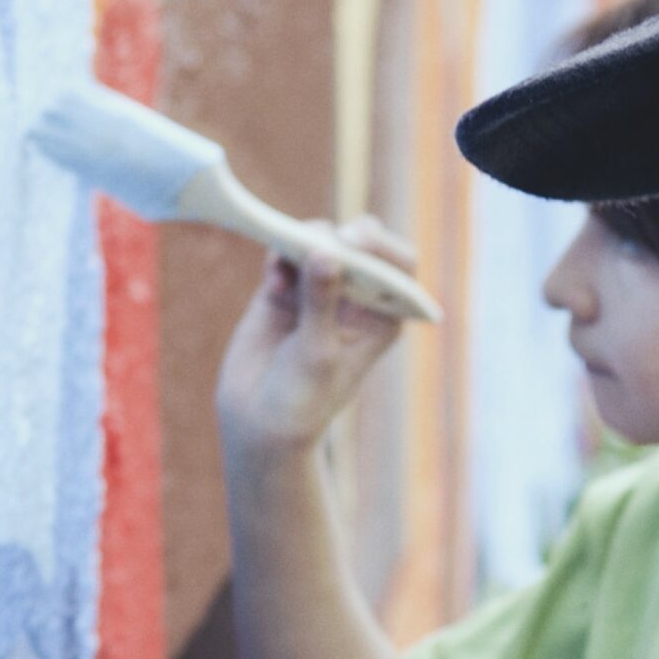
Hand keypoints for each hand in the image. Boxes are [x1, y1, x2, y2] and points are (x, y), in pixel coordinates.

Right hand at [215, 216, 415, 455]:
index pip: (398, 267)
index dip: (381, 247)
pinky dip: (279, 254)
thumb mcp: (317, 353)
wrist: (259, 423)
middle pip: (360, 244)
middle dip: (343, 236)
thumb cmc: (303, 400)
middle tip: (320, 243)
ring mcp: (319, 291)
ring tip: (288, 258)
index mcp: (383, 317)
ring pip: (320, 241)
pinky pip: (285, 254)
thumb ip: (321, 300)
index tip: (354, 243)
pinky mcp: (284, 290)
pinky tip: (273, 278)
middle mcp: (356, 299)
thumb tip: (325, 251)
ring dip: (305, 239)